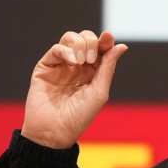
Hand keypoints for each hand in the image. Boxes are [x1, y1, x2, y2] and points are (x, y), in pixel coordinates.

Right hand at [21, 30, 127, 148]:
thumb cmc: (79, 116)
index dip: (105, 41)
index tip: (108, 37)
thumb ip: (108, 67)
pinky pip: (56, 49)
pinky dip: (65, 50)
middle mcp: (77, 66)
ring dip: (79, 44)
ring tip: (80, 61)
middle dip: (91, 43)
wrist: (53, 131)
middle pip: (86, 39)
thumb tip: (122, 45)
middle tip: (90, 60)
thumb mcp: (99, 92)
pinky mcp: (45, 67)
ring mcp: (61, 65)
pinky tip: (71, 60)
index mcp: (93, 73)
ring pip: (70, 39)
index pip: (101, 49)